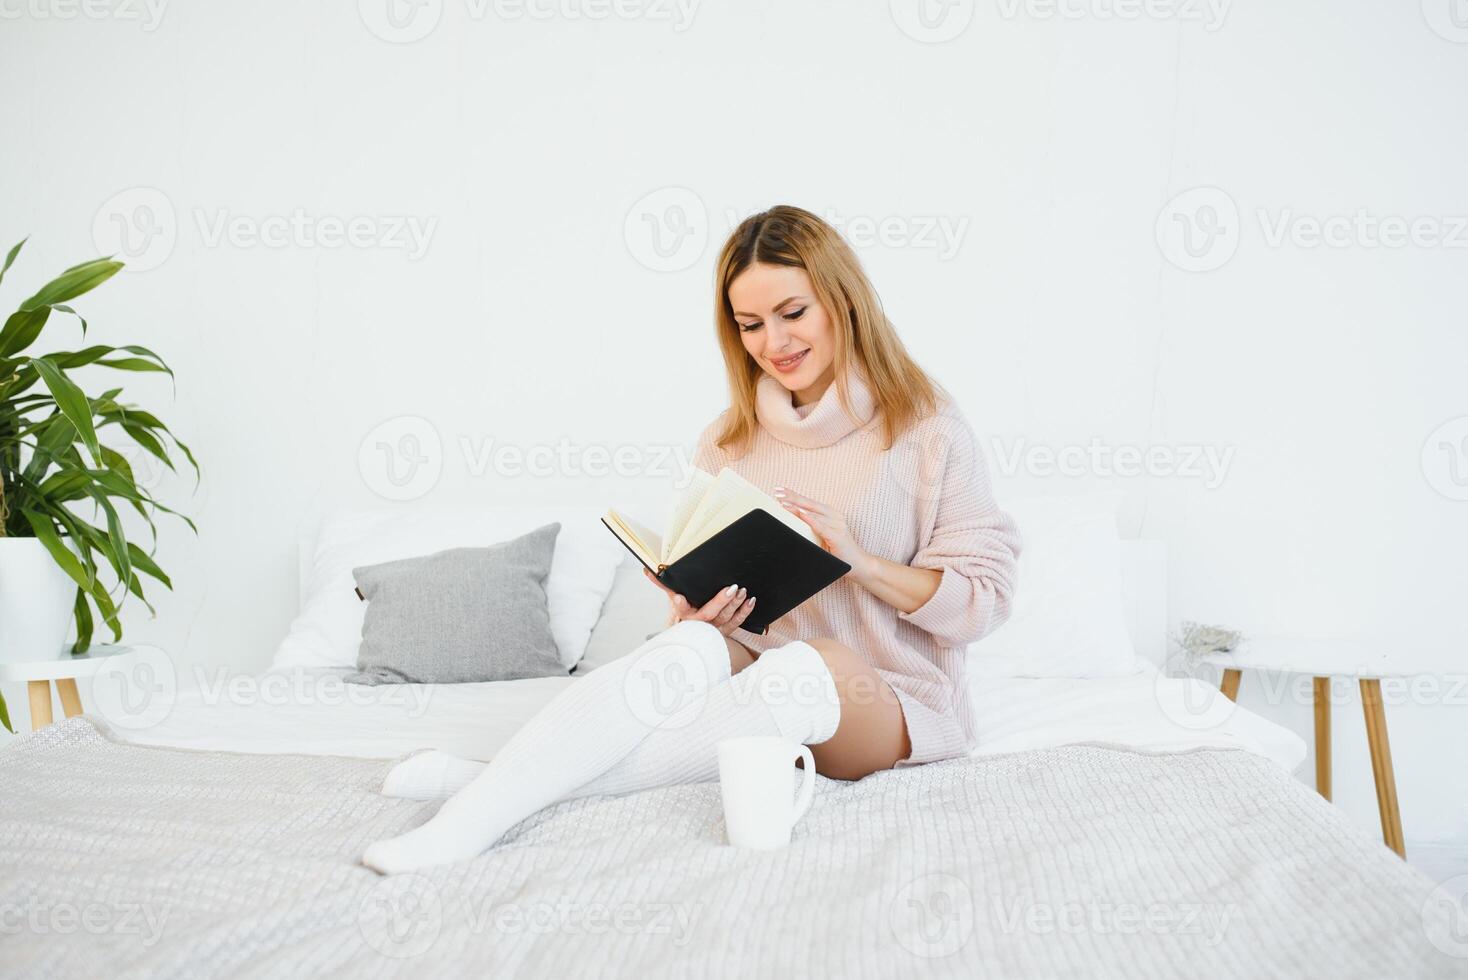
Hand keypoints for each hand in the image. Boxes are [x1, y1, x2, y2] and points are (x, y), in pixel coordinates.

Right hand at [642, 568, 756, 635]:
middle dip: (720, 601)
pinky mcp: (725, 630)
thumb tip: (647, 570)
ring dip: (734, 605)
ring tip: (741, 590)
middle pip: (707, 614)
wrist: (692, 638)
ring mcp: (713, 629)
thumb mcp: (672, 601)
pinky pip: (736, 622)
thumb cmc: (683, 616)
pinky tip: (750, 600)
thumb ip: (663, 585)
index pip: (679, 609)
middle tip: (731, 588)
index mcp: (682, 616)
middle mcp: (698, 624)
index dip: (679, 604)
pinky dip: (744, 612)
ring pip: (724, 618)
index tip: (679, 596)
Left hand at [772, 486, 872, 581]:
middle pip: (810, 504)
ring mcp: (838, 526)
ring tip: (783, 503)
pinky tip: (802, 515)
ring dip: (798, 508)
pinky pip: (823, 528)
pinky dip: (813, 521)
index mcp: (830, 514)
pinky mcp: (839, 537)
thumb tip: (788, 520)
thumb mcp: (820, 536)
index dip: (793, 495)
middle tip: (777, 492)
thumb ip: (808, 527)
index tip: (778, 489)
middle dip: (792, 497)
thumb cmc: (837, 551)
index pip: (808, 502)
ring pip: (815, 514)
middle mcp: (835, 516)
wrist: (859, 565)